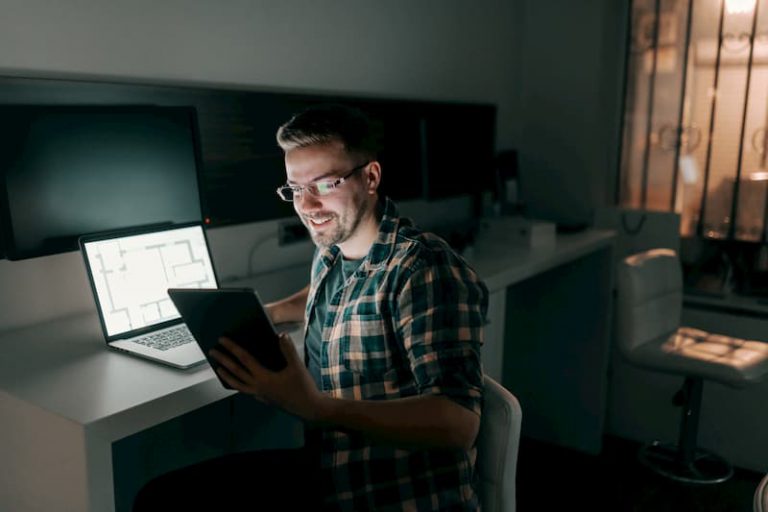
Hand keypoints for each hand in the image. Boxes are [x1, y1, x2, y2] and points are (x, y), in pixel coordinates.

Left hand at [208, 333, 325, 420]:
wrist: (308, 407)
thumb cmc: (303, 387)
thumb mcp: (297, 367)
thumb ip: (288, 350)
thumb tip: (281, 335)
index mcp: (264, 378)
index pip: (244, 360)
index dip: (233, 348)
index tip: (223, 340)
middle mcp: (257, 387)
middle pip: (236, 372)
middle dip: (223, 360)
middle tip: (212, 351)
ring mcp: (259, 394)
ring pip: (237, 384)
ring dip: (226, 375)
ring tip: (218, 368)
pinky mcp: (263, 399)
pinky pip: (245, 390)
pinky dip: (237, 384)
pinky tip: (237, 381)